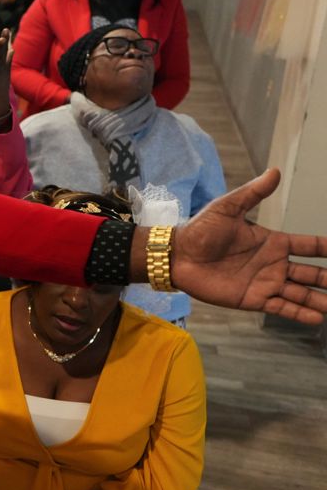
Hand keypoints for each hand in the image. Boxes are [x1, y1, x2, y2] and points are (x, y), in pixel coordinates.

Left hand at [172, 169, 326, 323]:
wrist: (178, 255)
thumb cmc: (201, 230)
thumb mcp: (228, 208)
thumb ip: (253, 193)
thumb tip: (275, 171)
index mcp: (272, 242)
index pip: (308, 246)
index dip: (326, 247)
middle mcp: (273, 264)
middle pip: (310, 272)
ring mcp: (265, 282)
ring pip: (301, 293)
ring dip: (319, 299)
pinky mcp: (253, 298)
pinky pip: (281, 307)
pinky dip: (299, 313)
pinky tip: (317, 318)